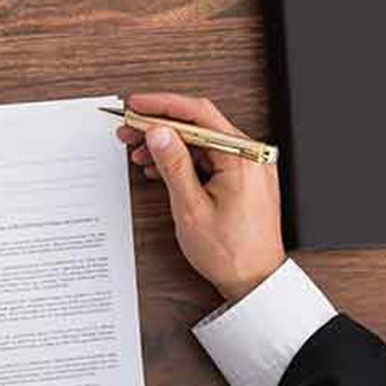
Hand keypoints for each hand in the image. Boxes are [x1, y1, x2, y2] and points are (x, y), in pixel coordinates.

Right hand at [118, 94, 285, 300]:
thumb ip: (174, 165)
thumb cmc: (231, 252)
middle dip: (161, 127)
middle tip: (130, 130)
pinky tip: (160, 167)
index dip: (162, 107)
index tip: (137, 106)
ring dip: (170, 145)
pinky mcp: (243, 179)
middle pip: (199, 126)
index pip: (198, 115)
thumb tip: (159, 134)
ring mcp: (248, 167)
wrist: (255, 279)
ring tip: (138, 152)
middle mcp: (249, 156)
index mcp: (241, 157)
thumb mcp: (191, 207)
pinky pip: (210, 159)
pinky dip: (185, 161)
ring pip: (202, 143)